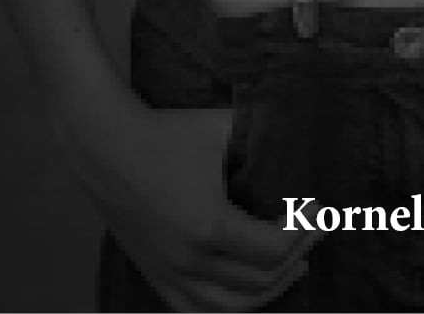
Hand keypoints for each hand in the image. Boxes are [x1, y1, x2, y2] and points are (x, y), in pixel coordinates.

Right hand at [84, 103, 316, 311]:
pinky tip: (246, 294)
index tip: (320, 213)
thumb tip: (299, 131)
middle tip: (313, 234)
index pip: (274, 250)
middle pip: (259, 280)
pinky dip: (228, 310)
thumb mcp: (219, 127)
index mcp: (211, 226)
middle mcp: (191, 261)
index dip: (305, 233)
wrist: (104, 144)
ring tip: (291, 269)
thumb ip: (260, 131)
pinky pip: (196, 312)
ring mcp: (170, 274)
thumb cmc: (165, 132)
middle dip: (295, 258)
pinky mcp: (154, 275)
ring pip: (231, 307)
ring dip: (269, 292)